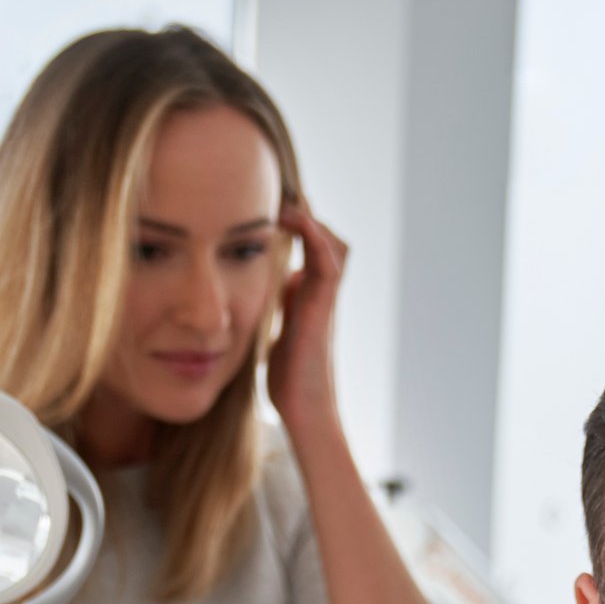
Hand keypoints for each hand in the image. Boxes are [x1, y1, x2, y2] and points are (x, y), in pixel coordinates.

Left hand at [265, 198, 348, 441]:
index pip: (311, 250)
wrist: (304, 410)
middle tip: (280, 193)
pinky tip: (291, 219)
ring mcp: (326, 299)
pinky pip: (328, 260)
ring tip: (286, 201)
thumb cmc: (289, 381)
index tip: (271, 206)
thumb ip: (280, 310)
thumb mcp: (276, 333)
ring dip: (312, 220)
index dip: (298, 225)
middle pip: (329, 240)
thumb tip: (276, 290)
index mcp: (308, 298)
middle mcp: (321, 294)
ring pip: (334, 244)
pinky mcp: (324, 307)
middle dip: (308, 215)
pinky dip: (314, 235)